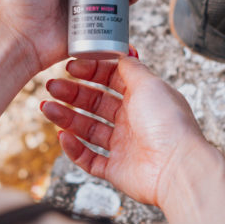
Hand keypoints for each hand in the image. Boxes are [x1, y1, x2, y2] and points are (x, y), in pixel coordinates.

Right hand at [41, 57, 224, 223]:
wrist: (177, 167)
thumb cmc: (169, 124)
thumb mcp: (149, 84)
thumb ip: (131, 68)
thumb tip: (121, 53)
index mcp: (143, 98)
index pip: (111, 80)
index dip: (91, 72)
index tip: (71, 67)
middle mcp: (133, 121)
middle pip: (95, 104)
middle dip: (73, 94)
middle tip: (52, 86)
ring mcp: (124, 146)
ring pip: (87, 129)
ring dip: (66, 117)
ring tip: (47, 108)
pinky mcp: (116, 170)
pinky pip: (88, 158)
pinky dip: (74, 148)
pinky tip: (62, 136)